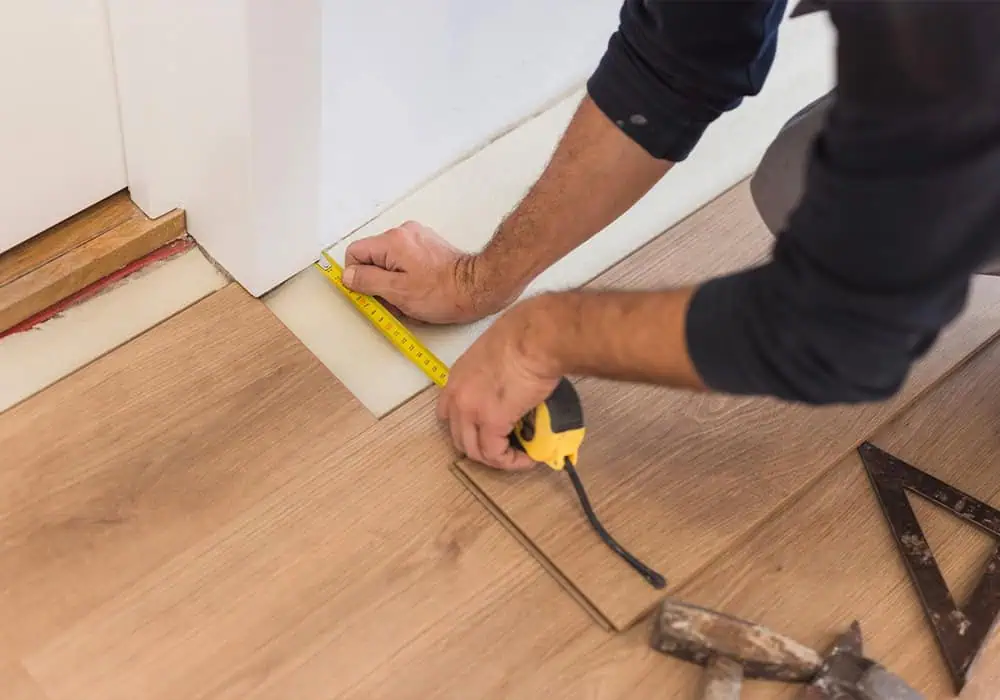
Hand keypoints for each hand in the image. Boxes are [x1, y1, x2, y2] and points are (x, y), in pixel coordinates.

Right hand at [342, 221, 514, 324]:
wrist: (479, 287)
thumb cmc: (445, 292)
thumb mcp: (397, 292)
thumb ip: (367, 281)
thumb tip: (348, 276)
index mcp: (392, 241)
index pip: (355, 253)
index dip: (357, 276)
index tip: (368, 294)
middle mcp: (403, 233)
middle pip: (372, 257)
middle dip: (378, 282)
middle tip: (394, 301)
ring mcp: (417, 239)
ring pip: (389, 262)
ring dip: (393, 282)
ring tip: (411, 298)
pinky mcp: (428, 247)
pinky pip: (405, 262)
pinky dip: (407, 278)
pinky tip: (420, 292)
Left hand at [436, 302, 560, 469]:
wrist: (538, 337)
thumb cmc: (527, 334)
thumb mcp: (497, 351)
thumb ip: (496, 374)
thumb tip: (512, 387)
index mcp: (458, 376)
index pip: (448, 413)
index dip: (467, 428)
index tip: (486, 431)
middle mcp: (458, 395)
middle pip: (460, 437)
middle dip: (482, 447)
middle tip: (506, 446)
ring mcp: (471, 410)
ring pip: (475, 451)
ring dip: (497, 458)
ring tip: (519, 455)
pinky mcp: (492, 422)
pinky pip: (496, 455)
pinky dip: (511, 461)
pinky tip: (527, 458)